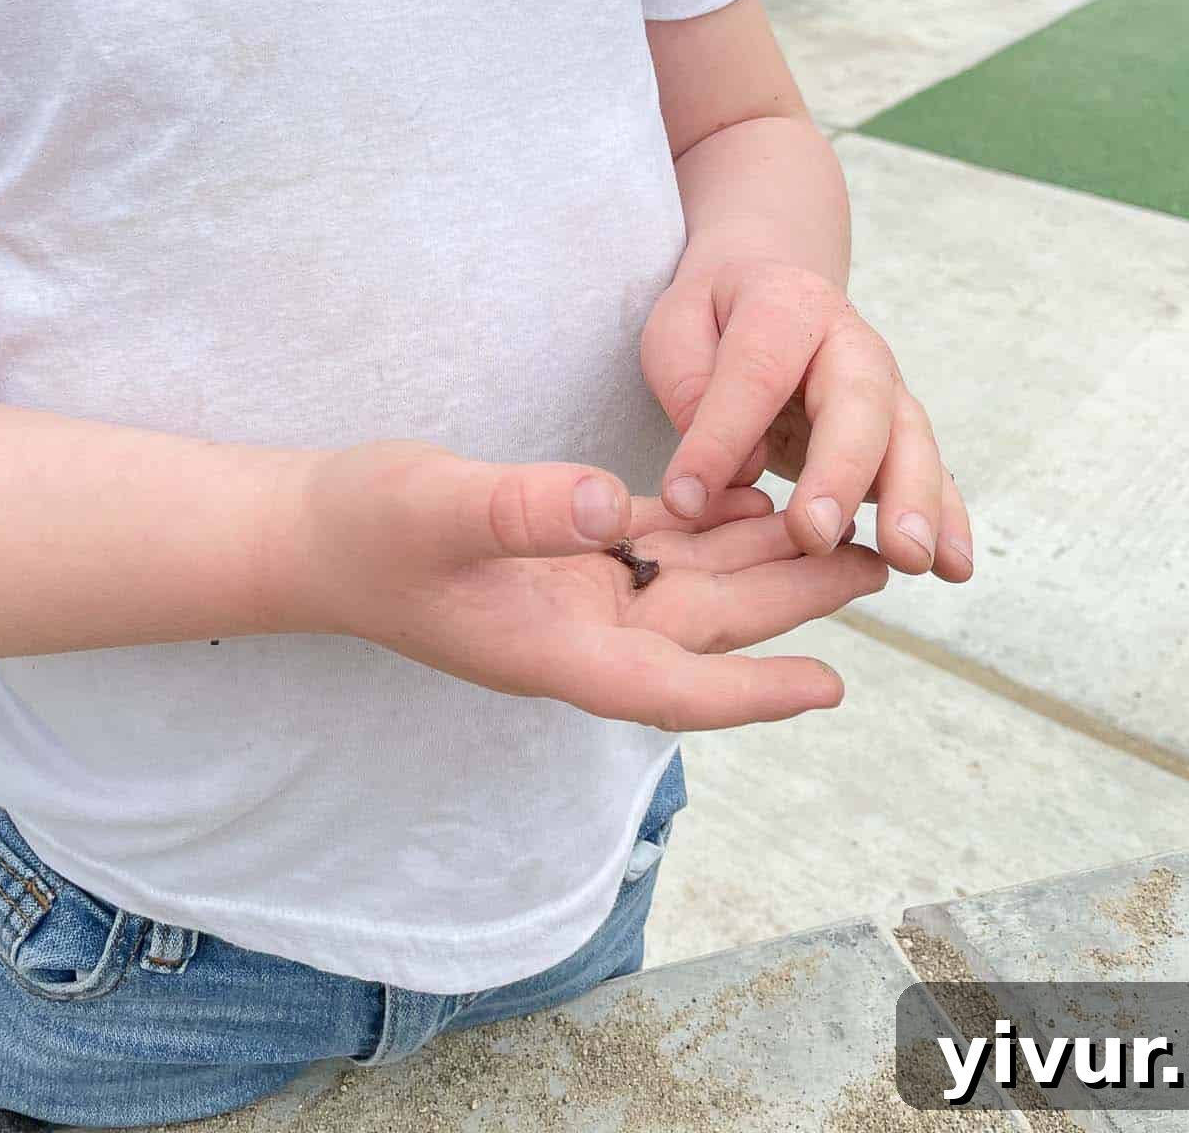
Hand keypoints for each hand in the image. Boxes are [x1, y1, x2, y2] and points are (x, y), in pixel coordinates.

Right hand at [291, 438, 890, 732]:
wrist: (308, 531)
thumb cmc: (361, 528)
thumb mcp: (436, 508)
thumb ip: (517, 509)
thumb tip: (601, 504)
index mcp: (553, 648)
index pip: (672, 686)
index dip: (752, 692)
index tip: (832, 690)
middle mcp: (580, 631)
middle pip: (709, 628)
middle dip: (795, 604)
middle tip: (880, 563)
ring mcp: (576, 594)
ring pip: (696, 583)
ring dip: (768, 561)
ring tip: (849, 527)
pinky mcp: (568, 552)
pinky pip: (659, 546)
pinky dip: (709, 526)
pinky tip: (756, 496)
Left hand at [640, 262, 973, 581]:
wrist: (769, 294)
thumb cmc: (716, 321)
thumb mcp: (676, 328)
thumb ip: (690, 384)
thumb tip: (730, 464)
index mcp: (786, 305)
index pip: (756, 372)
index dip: (721, 437)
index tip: (685, 500)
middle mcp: (850, 342)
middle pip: (858, 402)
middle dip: (840, 472)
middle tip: (816, 534)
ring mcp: (886, 386)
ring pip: (909, 440)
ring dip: (911, 502)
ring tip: (908, 557)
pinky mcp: (901, 430)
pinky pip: (933, 472)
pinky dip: (947, 519)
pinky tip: (953, 566)